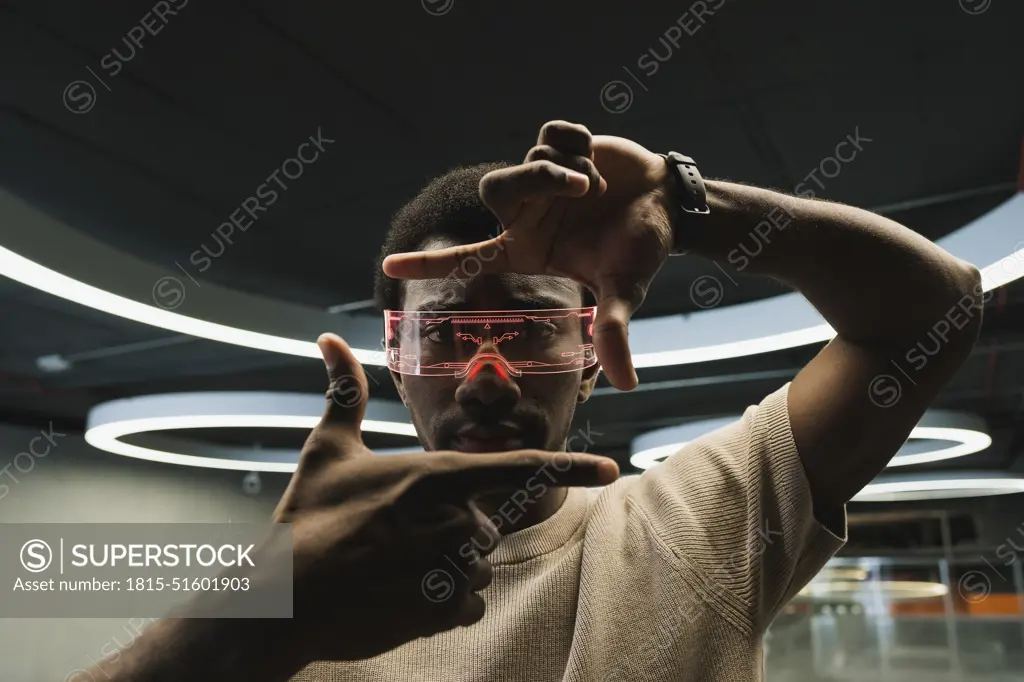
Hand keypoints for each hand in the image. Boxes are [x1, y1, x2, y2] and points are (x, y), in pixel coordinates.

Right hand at [268, 333, 619, 664]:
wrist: (281, 600)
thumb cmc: (305, 520)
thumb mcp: (327, 450)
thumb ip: (344, 393)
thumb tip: (330, 338)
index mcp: (436, 475)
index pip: (519, 468)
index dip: (569, 466)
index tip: (611, 469)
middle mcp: (454, 520)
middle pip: (485, 526)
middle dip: (453, 532)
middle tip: (396, 538)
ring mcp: (451, 569)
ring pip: (476, 567)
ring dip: (445, 570)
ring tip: (392, 567)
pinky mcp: (442, 610)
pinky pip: (467, 605)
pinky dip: (442, 604)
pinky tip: (401, 596)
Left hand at [382, 120, 676, 389]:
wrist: (669, 205)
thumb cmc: (642, 250)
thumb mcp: (624, 289)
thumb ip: (615, 331)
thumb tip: (627, 384)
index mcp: (528, 250)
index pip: (467, 261)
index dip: (428, 265)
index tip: (388, 269)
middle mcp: (525, 216)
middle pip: (495, 189)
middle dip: (541, 181)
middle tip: (585, 190)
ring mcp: (539, 181)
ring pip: (527, 159)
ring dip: (570, 169)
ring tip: (601, 187)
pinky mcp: (558, 148)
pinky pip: (550, 132)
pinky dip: (575, 141)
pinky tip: (596, 156)